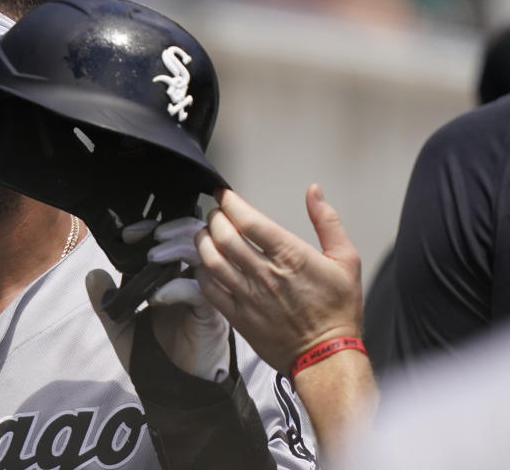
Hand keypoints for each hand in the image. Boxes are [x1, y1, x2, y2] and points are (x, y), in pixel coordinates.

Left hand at [86, 216, 229, 381]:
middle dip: (171, 230)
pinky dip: (178, 287)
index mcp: (173, 276)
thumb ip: (106, 301)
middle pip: (193, 237)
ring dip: (176, 250)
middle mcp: (191, 280)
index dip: (152, 228)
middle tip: (149, 239)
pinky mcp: (212, 315)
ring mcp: (204, 295)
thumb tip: (92, 273)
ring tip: (152, 259)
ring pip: (203, 256)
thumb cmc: (154, 357)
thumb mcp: (121, 327)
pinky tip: (156, 297)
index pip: (171, 237)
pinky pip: (201, 291)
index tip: (129, 233)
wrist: (174, 391)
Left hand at [194, 185, 362, 373]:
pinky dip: (201, 272)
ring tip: (206, 234)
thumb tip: (314, 192)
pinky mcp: (238, 316)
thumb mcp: (346, 260)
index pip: (249, 220)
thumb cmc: (338, 311)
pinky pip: (209, 289)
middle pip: (224, 236)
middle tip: (216, 213)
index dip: (230, 202)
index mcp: (290, 256)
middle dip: (214, 218)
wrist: (328, 356)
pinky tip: (205, 265)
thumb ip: (328, 222)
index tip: (225, 195)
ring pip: (212, 260)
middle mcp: (265, 274)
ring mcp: (249, 296)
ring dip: (203, 241)